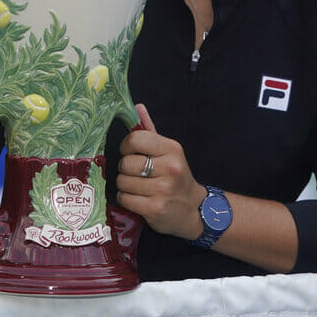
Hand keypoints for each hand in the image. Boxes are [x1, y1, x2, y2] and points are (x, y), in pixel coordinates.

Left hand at [116, 104, 207, 239]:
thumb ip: (150, 131)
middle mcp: (170, 168)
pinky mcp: (155, 208)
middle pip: (125, 163)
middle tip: (137, 174)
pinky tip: (138, 199)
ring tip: (139, 188)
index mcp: (172, 149)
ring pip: (122, 182)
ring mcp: (163, 189)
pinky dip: (127, 199)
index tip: (131, 154)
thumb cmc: (176, 177)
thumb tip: (137, 107)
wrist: (194, 209)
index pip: (135, 139)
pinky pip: (125, 199)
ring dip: (125, 186)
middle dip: (125, 170)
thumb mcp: (168, 152)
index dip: (126, 147)